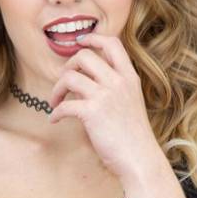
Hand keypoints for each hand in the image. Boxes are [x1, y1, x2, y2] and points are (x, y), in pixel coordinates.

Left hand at [48, 32, 165, 182]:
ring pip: (70, 77)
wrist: (140, 159)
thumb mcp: (131, 101)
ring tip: (55, 101)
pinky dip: (55, 112)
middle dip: (68, 66)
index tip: (80, 42)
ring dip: (56, 90)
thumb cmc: (133, 135)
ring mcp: (105, 96)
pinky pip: (64, 104)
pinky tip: (55, 119)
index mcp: (129, 77)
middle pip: (84, 56)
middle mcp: (118, 82)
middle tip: (64, 81)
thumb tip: (85, 77)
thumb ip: (114, 85)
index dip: (93, 38)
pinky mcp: (92, 113)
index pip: (112, 43)